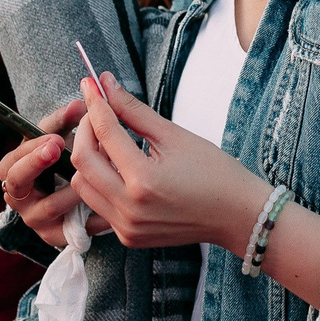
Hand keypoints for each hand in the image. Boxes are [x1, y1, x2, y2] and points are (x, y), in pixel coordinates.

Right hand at [0, 99, 96, 248]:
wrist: (78, 192)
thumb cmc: (64, 156)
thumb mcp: (61, 135)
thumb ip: (66, 121)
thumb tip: (78, 104)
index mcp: (14, 169)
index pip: (11, 161)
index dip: (29, 150)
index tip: (54, 138)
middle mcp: (19, 196)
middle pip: (17, 183)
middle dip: (36, 164)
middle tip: (57, 150)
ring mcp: (36, 218)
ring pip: (48, 206)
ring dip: (70, 191)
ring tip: (91, 178)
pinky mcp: (55, 236)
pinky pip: (70, 228)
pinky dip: (89, 217)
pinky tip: (107, 206)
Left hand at [67, 75, 271, 253]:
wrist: (237, 215)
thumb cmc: (214, 173)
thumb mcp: (174, 136)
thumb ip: (134, 111)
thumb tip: (107, 83)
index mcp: (144, 180)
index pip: (105, 132)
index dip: (95, 103)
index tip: (91, 84)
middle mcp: (130, 208)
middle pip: (82, 161)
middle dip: (85, 129)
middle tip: (98, 112)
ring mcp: (127, 227)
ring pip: (83, 186)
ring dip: (88, 159)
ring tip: (108, 142)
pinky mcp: (129, 237)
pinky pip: (97, 206)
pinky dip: (100, 183)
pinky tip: (117, 168)